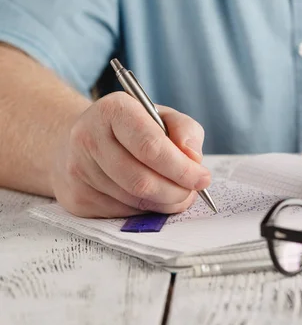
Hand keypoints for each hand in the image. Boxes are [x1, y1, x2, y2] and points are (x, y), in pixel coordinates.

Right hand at [50, 91, 210, 217]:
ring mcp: (77, 170)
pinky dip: (144, 211)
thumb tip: (193, 158)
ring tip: (173, 192)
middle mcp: (87, 137)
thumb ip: (186, 130)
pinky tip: (148, 197)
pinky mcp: (76, 198)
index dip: (181, 168)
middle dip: (176, 192)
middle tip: (192, 192)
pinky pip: (121, 214)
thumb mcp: (162, 116)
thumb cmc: (133, 129)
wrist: (83, 140)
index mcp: (113, 110)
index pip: (151, 147)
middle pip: (141, 180)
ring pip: (133, 201)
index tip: (203, 178)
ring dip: (163, 203)